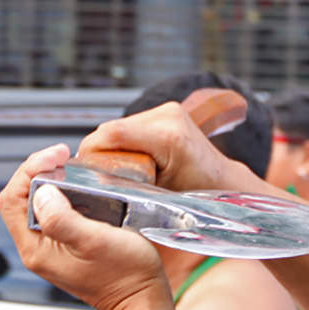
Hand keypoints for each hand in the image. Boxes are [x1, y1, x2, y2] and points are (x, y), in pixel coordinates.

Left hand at [0, 144, 170, 309]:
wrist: (143, 300)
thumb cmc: (125, 275)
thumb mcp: (94, 242)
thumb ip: (61, 218)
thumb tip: (43, 191)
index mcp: (35, 248)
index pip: (12, 199)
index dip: (29, 170)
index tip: (57, 156)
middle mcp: (38, 248)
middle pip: (21, 198)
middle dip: (39, 171)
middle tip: (64, 157)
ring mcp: (52, 248)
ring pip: (38, 203)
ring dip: (52, 181)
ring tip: (72, 168)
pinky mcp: (68, 245)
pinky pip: (56, 212)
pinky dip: (66, 194)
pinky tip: (83, 188)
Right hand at [77, 100, 258, 193]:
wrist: (223, 183)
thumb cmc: (197, 197)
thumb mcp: (158, 199)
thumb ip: (127, 187)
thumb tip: (91, 185)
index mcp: (169, 137)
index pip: (112, 134)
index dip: (92, 154)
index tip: (86, 174)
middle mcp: (169, 115)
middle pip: (111, 129)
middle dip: (102, 154)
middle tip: (104, 179)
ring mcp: (168, 110)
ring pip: (118, 126)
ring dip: (113, 148)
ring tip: (122, 172)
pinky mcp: (166, 110)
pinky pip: (130, 125)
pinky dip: (125, 142)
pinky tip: (133, 161)